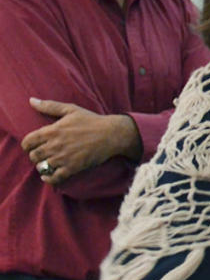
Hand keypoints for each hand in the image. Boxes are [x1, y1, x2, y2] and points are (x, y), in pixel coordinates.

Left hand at [21, 98, 141, 183]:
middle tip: (42, 154)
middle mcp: (55, 145)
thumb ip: (49, 106)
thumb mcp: (71, 110)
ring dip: (42, 166)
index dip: (28, 145)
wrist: (111, 134)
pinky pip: (53, 178)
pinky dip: (48, 179)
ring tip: (48, 163)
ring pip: (42, 167)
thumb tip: (31, 100)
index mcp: (52, 131)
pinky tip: (49, 176)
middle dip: (35, 155)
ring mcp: (63, 158)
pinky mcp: (72, 168)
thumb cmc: (91, 121)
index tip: (33, 145)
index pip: (27, 142)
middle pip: (33, 156)